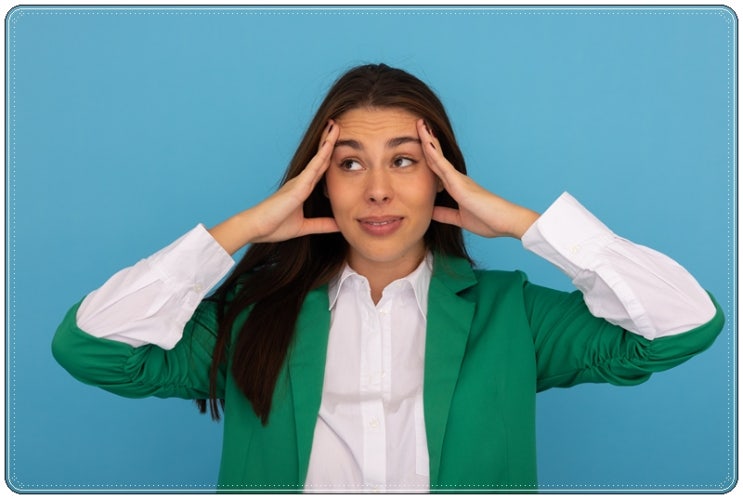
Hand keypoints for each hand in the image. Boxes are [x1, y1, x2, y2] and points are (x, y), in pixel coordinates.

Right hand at [208, 121, 339, 253]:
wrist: (256, 227)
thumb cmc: (274, 226)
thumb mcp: (305, 227)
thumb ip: (322, 225)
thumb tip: (340, 225)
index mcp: (303, 188)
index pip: (320, 169)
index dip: (329, 155)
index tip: (339, 143)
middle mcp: (301, 181)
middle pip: (320, 158)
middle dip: (329, 142)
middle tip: (337, 126)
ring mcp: (300, 181)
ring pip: (318, 158)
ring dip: (327, 141)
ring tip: (335, 126)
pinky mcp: (298, 186)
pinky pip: (313, 167)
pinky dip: (323, 154)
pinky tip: (329, 144)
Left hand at [417, 119, 539, 238]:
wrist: (504, 221)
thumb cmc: (487, 220)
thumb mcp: (460, 218)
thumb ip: (445, 214)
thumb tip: (430, 212)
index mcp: (456, 186)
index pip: (438, 167)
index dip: (429, 154)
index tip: (420, 142)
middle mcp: (457, 178)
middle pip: (437, 156)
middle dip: (427, 141)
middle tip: (419, 124)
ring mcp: (457, 178)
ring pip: (437, 156)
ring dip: (427, 140)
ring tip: (420, 124)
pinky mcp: (458, 182)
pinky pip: (442, 164)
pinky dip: (433, 153)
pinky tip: (426, 142)